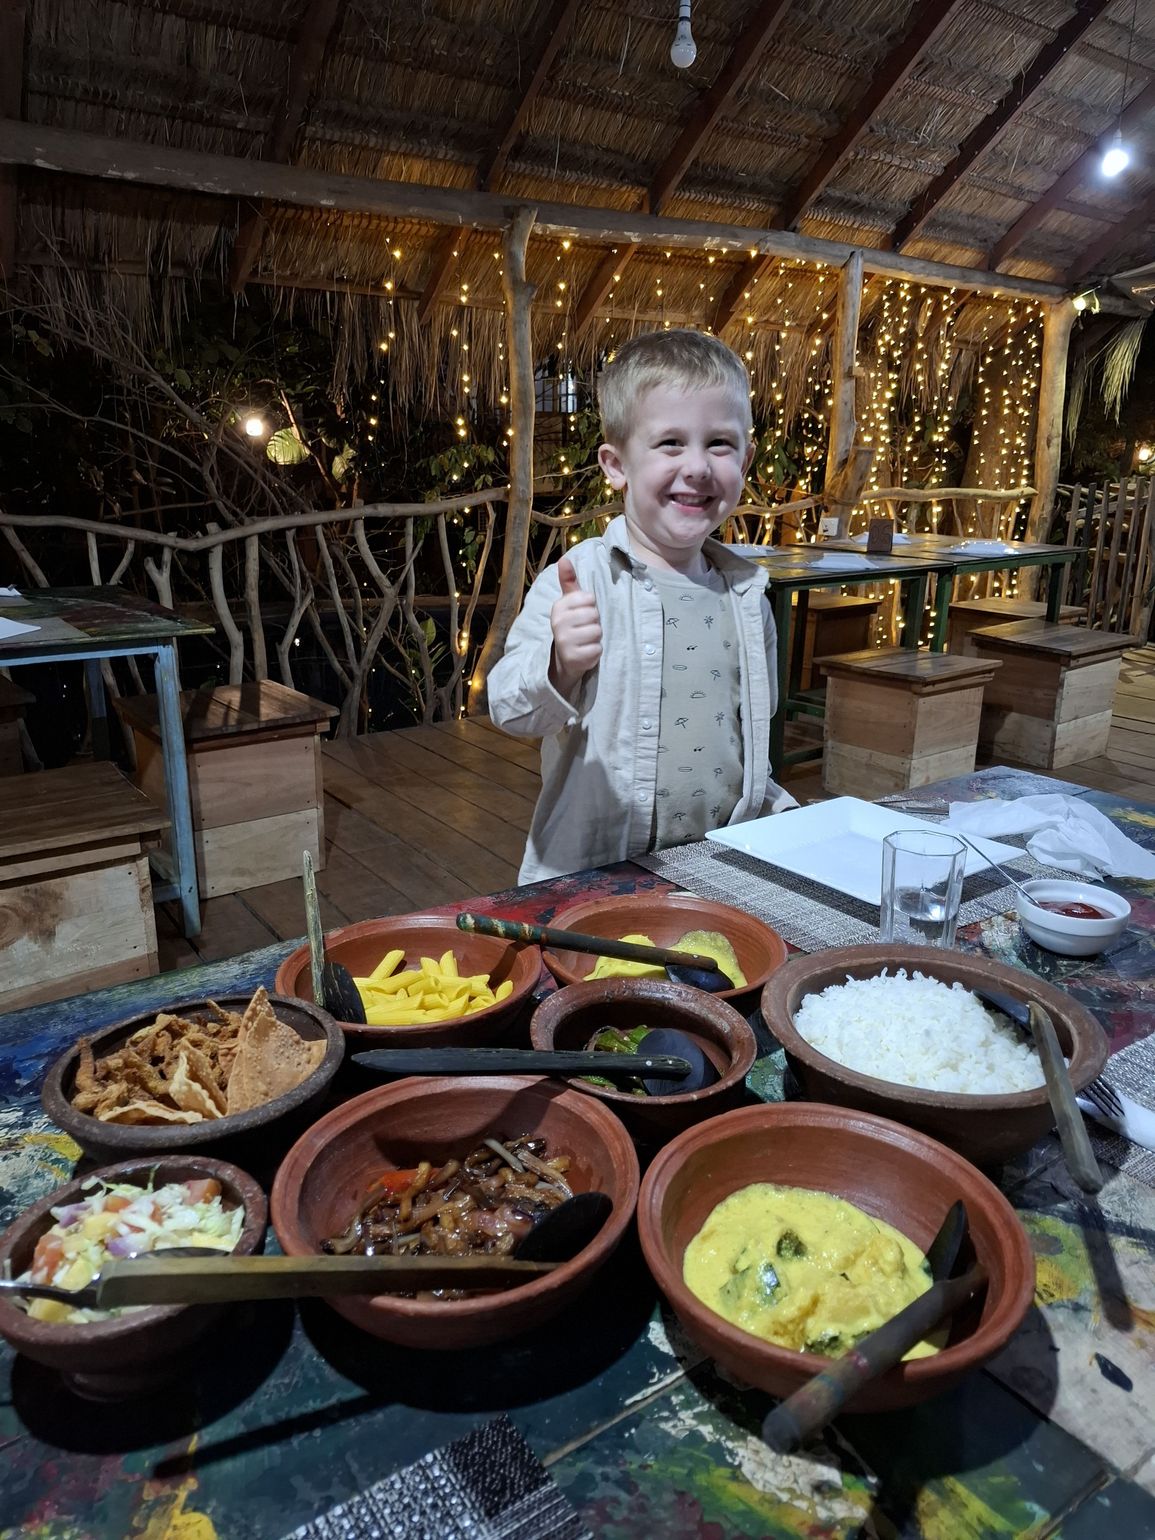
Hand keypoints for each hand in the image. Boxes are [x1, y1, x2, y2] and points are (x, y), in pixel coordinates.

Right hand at [549, 556, 601, 692]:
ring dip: (596, 638)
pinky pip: (597, 650)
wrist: (564, 659)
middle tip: (584, 629)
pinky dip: (595, 652)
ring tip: (585, 641)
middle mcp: (558, 623)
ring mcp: (564, 642)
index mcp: (558, 607)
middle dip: (594, 623)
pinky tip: (586, 653)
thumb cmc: (572, 625)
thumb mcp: (569, 603)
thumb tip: (564, 559)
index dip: (591, 607)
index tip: (581, 614)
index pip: (589, 598)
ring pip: (597, 632)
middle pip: (594, 615)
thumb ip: (569, 582)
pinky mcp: (573, 658)